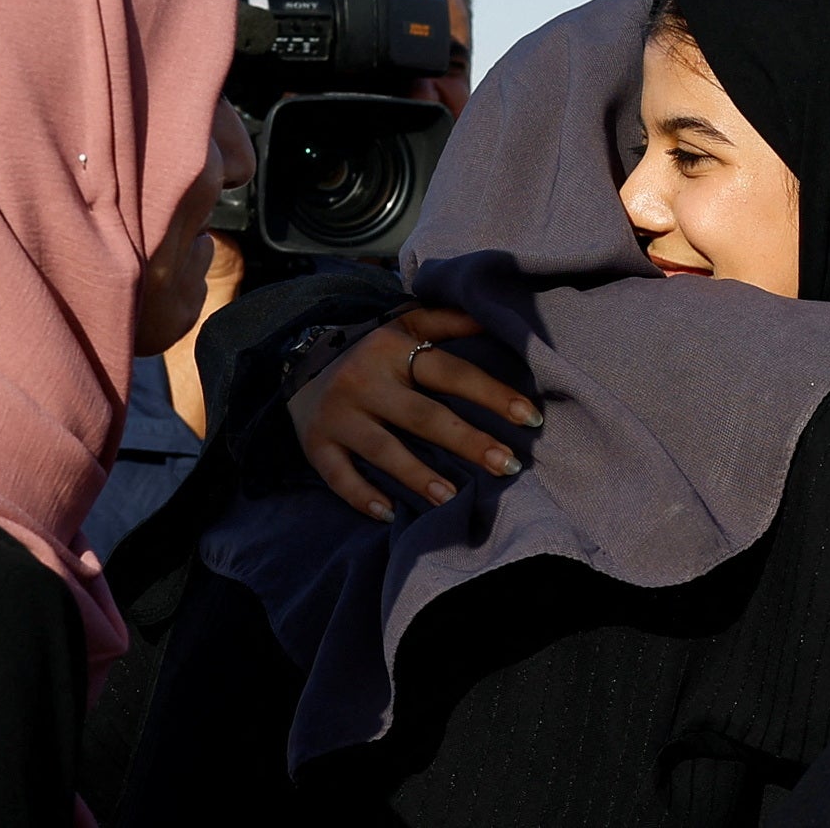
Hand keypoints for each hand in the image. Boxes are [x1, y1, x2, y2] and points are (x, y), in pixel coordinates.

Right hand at [288, 307, 541, 522]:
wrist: (298, 362)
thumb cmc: (371, 351)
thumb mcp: (404, 324)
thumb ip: (447, 322)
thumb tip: (491, 317)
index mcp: (391, 348)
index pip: (450, 372)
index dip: (492, 394)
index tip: (530, 418)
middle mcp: (363, 381)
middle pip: (423, 416)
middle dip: (468, 442)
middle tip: (507, 466)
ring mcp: (338, 415)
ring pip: (381, 450)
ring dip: (418, 476)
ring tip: (452, 498)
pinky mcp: (316, 444)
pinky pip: (339, 476)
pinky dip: (362, 496)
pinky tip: (389, 513)